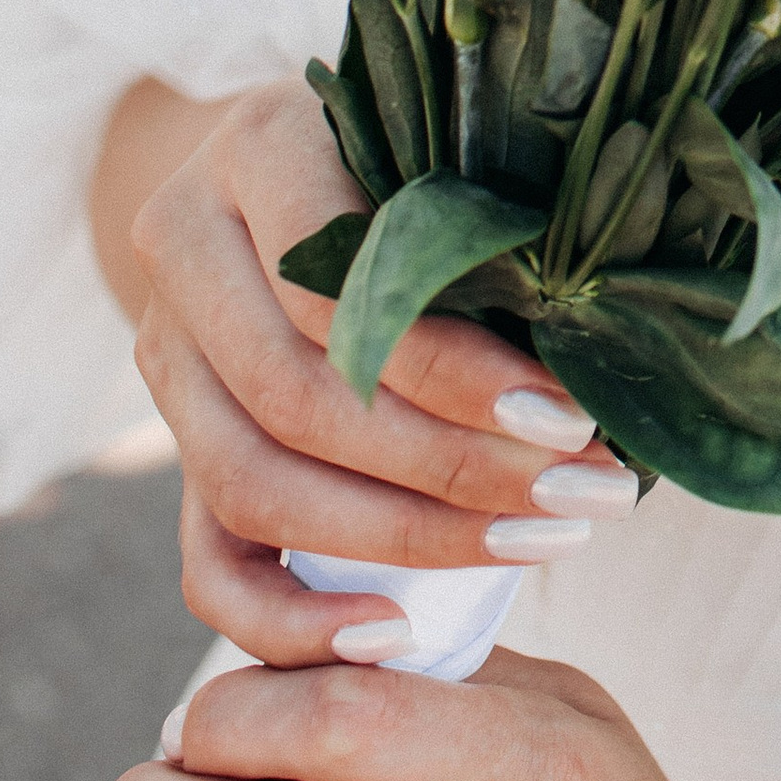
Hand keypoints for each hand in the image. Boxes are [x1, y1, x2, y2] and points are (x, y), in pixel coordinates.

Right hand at [130, 79, 633, 668]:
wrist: (304, 165)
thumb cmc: (427, 153)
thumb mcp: (458, 146)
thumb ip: (498, 224)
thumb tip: (615, 345)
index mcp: (258, 146)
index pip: (337, 290)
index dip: (454, 371)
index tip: (572, 415)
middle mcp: (187, 247)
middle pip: (300, 398)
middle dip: (454, 465)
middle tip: (585, 493)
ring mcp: (166, 353)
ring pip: (254, 483)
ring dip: (407, 538)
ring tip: (541, 541)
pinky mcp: (173, 446)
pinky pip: (207, 561)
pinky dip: (290, 619)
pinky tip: (395, 634)